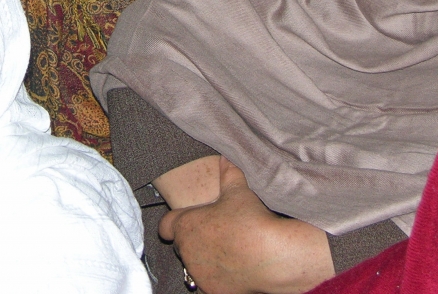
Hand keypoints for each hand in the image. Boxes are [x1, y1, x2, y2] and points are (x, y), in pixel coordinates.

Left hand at [158, 159, 333, 293]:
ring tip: (226, 251)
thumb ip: (228, 172)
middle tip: (214, 233)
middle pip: (181, 247)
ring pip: (194, 267)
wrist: (272, 257)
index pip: (165, 226)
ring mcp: (198, 275)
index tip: (188, 220)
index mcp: (185, 226)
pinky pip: (207, 285)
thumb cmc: (251, 220)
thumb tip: (226, 157)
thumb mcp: (238, 190)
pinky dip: (217, 278)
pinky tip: (233, 269)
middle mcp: (186, 253)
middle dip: (193, 240)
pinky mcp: (212, 292)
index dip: (175, 222)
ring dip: (204, 260)